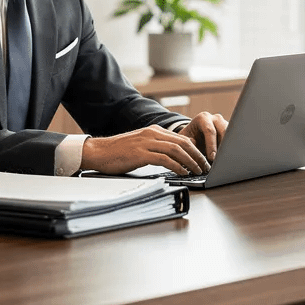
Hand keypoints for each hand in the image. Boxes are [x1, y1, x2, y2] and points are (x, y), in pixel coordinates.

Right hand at [80, 125, 210, 175]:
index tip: (203, 160)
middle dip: (197, 155)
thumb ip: (158, 147)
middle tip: (206, 166)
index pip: (181, 138)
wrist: (98, 152)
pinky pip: (164, 159)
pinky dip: (177, 166)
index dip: (196, 149)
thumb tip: (176, 155)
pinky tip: (183, 172)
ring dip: (190, 161)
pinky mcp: (140, 153)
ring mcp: (146, 142)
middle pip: (183, 143)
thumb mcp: (142, 145)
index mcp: (154, 131)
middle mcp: (152, 133)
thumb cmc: (119, 152)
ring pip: (176, 150)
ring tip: (198, 171)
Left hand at [179, 111, 228, 161]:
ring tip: (224, 160)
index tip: (212, 158)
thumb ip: (188, 142)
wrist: (194, 135)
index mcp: (203, 118)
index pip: (209, 130)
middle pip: (224, 131)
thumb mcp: (185, 139)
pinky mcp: (230, 131)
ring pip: (231, 135)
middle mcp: (215, 119)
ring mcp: (224, 124)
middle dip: (223, 146)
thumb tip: (193, 146)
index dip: (211, 145)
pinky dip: (230, 149)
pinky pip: (233, 140)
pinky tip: (226, 157)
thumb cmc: (189, 137)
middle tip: (220, 160)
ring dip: (228, 148)